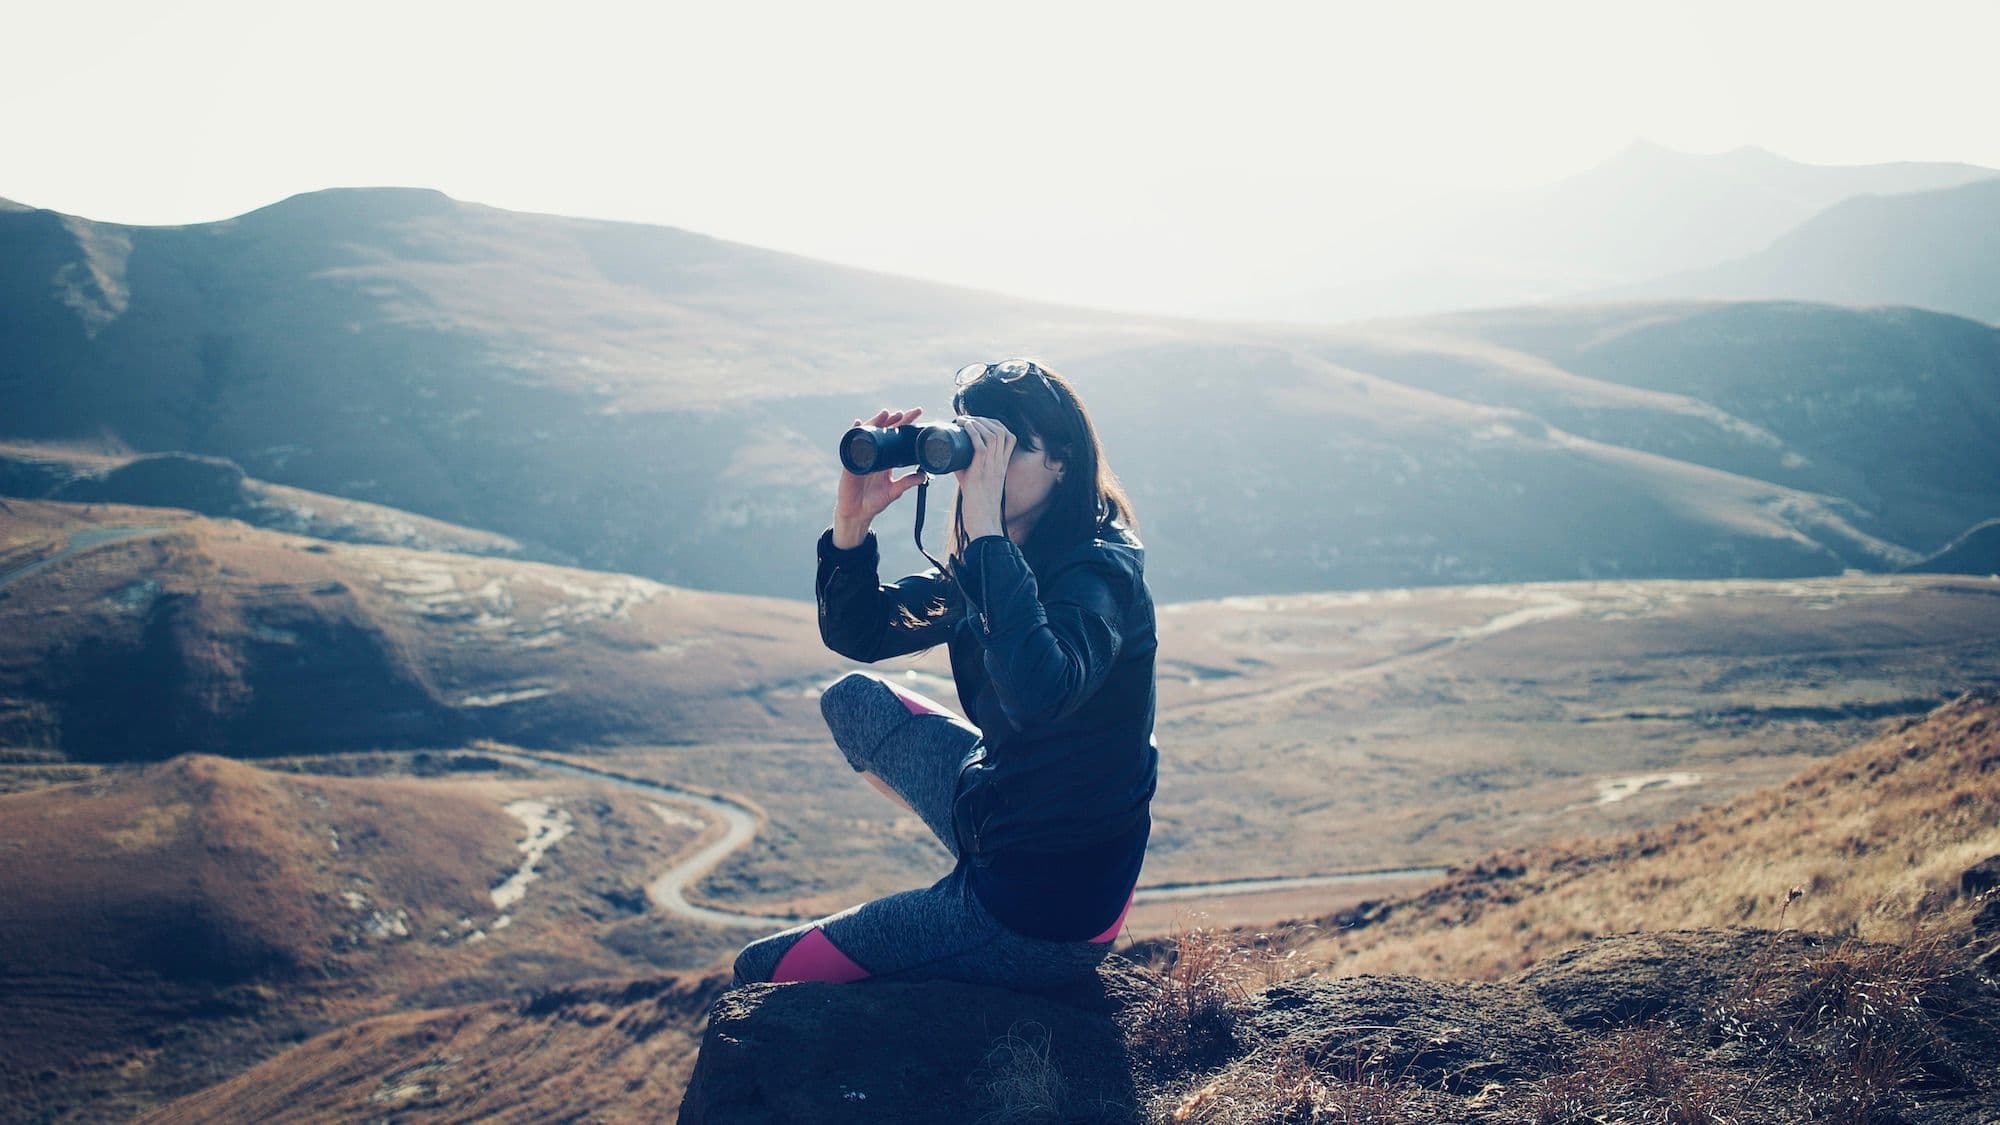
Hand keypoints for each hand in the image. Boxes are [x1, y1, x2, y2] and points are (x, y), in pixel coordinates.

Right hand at [834, 406, 928, 545]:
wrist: (857, 513)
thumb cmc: (874, 502)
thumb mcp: (894, 491)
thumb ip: (907, 482)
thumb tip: (924, 475)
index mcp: (885, 459)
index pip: (896, 438)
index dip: (905, 425)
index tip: (917, 414)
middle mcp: (873, 454)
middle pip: (883, 432)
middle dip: (893, 420)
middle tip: (904, 412)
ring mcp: (861, 456)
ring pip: (869, 434)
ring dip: (876, 422)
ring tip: (886, 414)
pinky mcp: (851, 462)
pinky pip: (852, 445)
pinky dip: (854, 433)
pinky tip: (857, 423)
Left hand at [954, 415, 1013, 540]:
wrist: (984, 524)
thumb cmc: (979, 507)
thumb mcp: (976, 481)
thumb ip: (966, 468)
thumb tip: (949, 457)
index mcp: (1003, 465)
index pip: (1009, 436)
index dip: (995, 423)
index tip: (979, 421)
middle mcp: (1000, 464)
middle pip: (1001, 430)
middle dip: (985, 419)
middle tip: (968, 419)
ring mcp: (993, 467)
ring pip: (993, 434)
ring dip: (978, 422)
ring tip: (964, 420)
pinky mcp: (981, 473)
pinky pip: (982, 446)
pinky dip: (974, 432)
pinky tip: (966, 426)